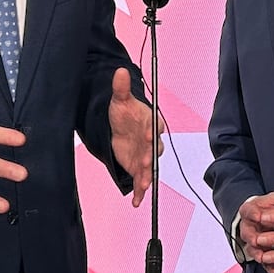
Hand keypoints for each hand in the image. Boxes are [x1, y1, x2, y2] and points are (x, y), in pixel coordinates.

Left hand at [108, 67, 163, 205]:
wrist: (118, 127)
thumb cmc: (123, 113)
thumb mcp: (120, 100)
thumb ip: (121, 88)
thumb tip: (120, 71)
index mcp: (152, 123)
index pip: (155, 127)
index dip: (152, 132)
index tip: (148, 135)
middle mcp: (152, 141)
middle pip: (154, 150)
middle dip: (150, 158)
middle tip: (145, 163)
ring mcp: (146, 156)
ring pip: (149, 167)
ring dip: (147, 177)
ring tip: (144, 185)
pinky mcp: (138, 168)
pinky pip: (142, 181)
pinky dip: (141, 192)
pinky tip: (137, 202)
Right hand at [235, 182, 273, 257]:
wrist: (257, 217)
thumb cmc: (266, 207)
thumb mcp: (273, 199)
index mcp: (250, 212)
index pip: (249, 212)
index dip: (253, 214)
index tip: (259, 215)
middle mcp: (248, 228)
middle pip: (249, 234)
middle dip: (254, 237)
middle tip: (259, 240)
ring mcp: (253, 242)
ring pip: (254, 250)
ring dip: (260, 254)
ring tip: (266, 258)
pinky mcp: (260, 252)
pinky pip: (264, 263)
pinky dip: (269, 268)